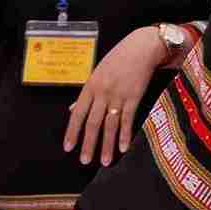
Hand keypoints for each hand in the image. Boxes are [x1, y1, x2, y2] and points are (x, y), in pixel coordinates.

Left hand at [65, 26, 163, 165]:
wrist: (141, 47)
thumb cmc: (119, 59)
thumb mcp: (98, 73)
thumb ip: (86, 94)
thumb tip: (71, 110)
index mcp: (90, 86)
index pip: (77, 113)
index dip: (72, 132)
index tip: (68, 148)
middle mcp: (102, 92)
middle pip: (93, 123)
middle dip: (88, 144)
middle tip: (84, 161)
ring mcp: (118, 95)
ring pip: (110, 125)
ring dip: (107, 145)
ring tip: (105, 162)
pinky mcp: (134, 96)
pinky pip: (128, 119)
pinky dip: (125, 135)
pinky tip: (124, 148)